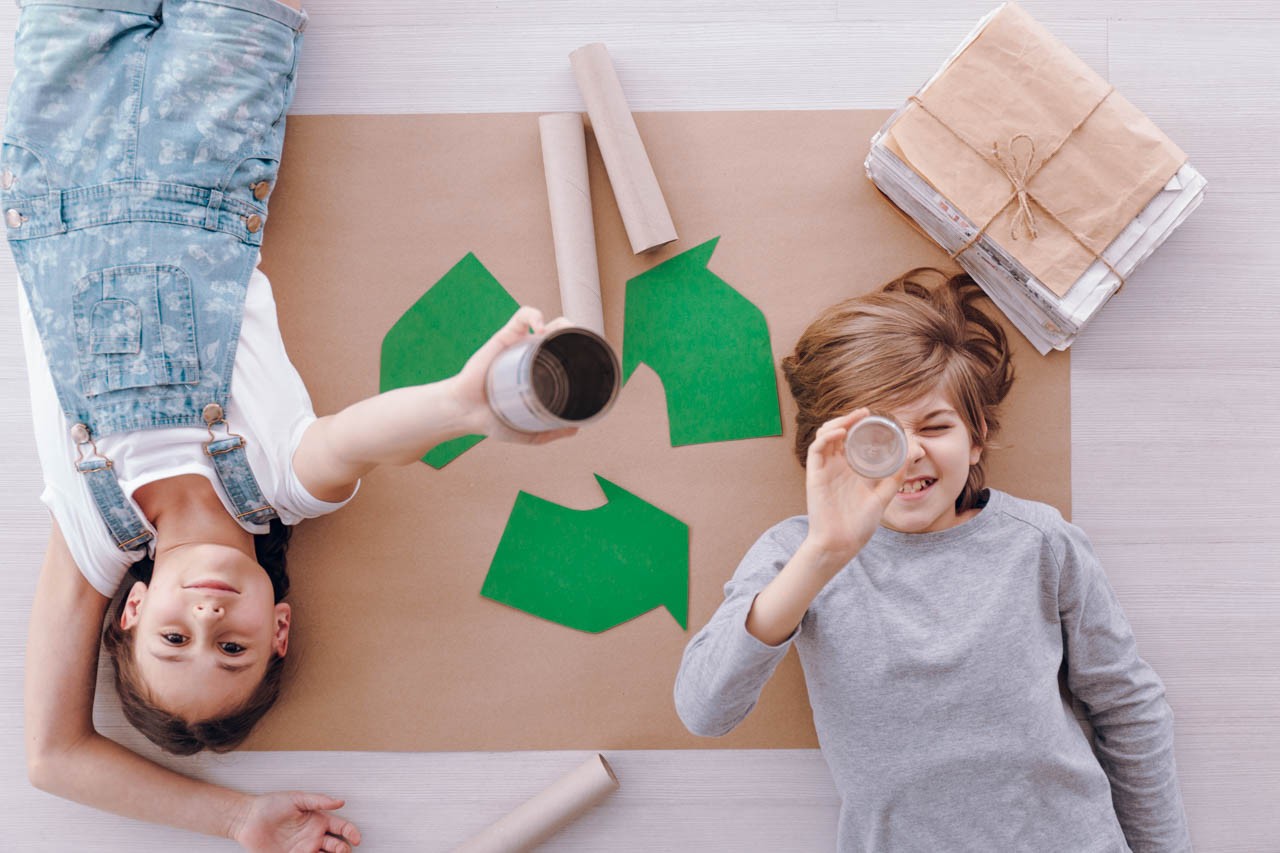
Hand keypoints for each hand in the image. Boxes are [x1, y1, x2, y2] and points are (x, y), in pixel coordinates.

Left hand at [232, 791, 361, 852]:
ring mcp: (303, 850)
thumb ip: (319, 800)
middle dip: (343, 849)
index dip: (351, 832)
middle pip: (336, 846)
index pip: (341, 827)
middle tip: (342, 850)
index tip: (356, 838)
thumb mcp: (297, 798)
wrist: (247, 819)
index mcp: (318, 820)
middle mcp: (313, 837)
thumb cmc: (270, 805)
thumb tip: (340, 801)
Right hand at [453, 306, 579, 444]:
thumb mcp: (528, 433)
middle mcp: (535, 357)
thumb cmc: (493, 420)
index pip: (569, 357)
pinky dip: (534, 316)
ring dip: (563, 324)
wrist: (466, 413)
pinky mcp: (506, 336)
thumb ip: (550, 431)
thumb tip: (576, 429)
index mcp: (543, 375)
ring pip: (549, 323)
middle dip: (579, 338)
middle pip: (564, 338)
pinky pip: (523, 316)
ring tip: (566, 337)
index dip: (583, 353)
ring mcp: (522, 345)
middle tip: (584, 350)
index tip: (594, 359)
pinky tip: (541, 329)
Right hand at [803, 409, 906, 565]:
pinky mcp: (815, 476)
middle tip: (864, 412)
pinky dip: (827, 437)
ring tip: (853, 418)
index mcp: (849, 469)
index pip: (850, 439)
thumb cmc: (858, 525)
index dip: (858, 424)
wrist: (841, 544)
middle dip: (849, 418)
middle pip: (836, 432)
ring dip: (837, 423)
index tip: (873, 416)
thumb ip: (894, 478)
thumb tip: (910, 456)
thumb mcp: (882, 497)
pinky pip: (816, 450)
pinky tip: (841, 433)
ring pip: (824, 436)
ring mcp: (824, 470)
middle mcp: (835, 466)